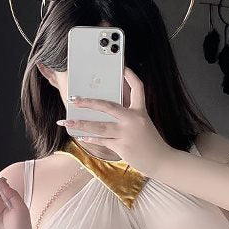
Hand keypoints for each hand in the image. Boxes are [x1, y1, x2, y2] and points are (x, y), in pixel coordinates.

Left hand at [59, 66, 173, 176]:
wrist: (161, 161)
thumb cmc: (151, 143)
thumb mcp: (144, 125)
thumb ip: (129, 116)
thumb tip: (106, 112)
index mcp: (141, 111)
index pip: (138, 88)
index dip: (130, 76)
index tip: (122, 67)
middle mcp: (133, 120)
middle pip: (108, 106)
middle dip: (88, 103)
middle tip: (74, 100)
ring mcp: (127, 134)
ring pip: (100, 127)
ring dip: (81, 124)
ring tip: (66, 122)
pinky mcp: (122, 147)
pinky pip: (102, 141)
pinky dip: (90, 139)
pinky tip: (80, 137)